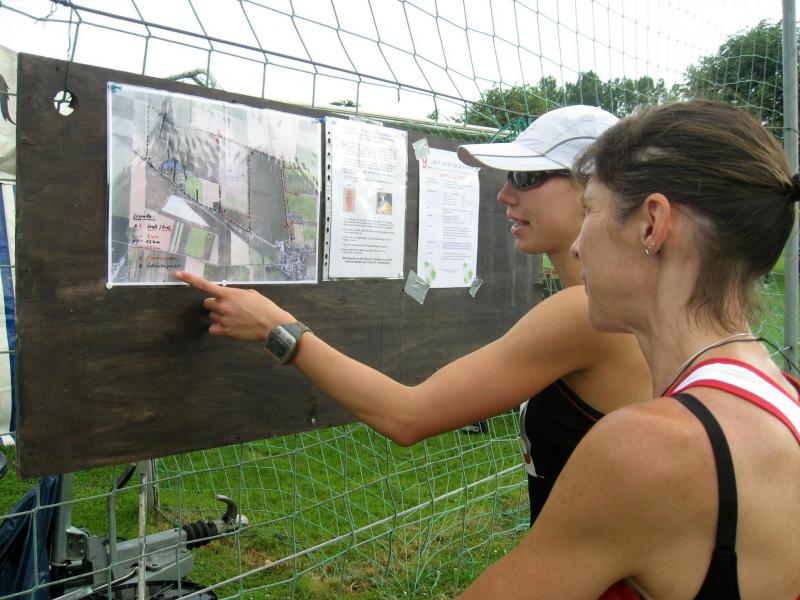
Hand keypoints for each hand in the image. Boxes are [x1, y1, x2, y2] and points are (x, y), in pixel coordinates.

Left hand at [175, 271, 294, 341]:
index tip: (177, 274)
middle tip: (228, 307)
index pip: (204, 285)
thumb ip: (235, 294)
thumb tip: (228, 296)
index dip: (190, 279)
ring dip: (219, 316)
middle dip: (215, 304)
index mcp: (229, 294)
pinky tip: (229, 327)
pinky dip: (218, 328)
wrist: (272, 325)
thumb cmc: (264, 307)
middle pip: (207, 303)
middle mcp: (223, 306)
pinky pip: (212, 329)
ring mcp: (223, 319)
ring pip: (211, 316)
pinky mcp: (225, 332)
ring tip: (234, 318)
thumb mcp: (250, 294)